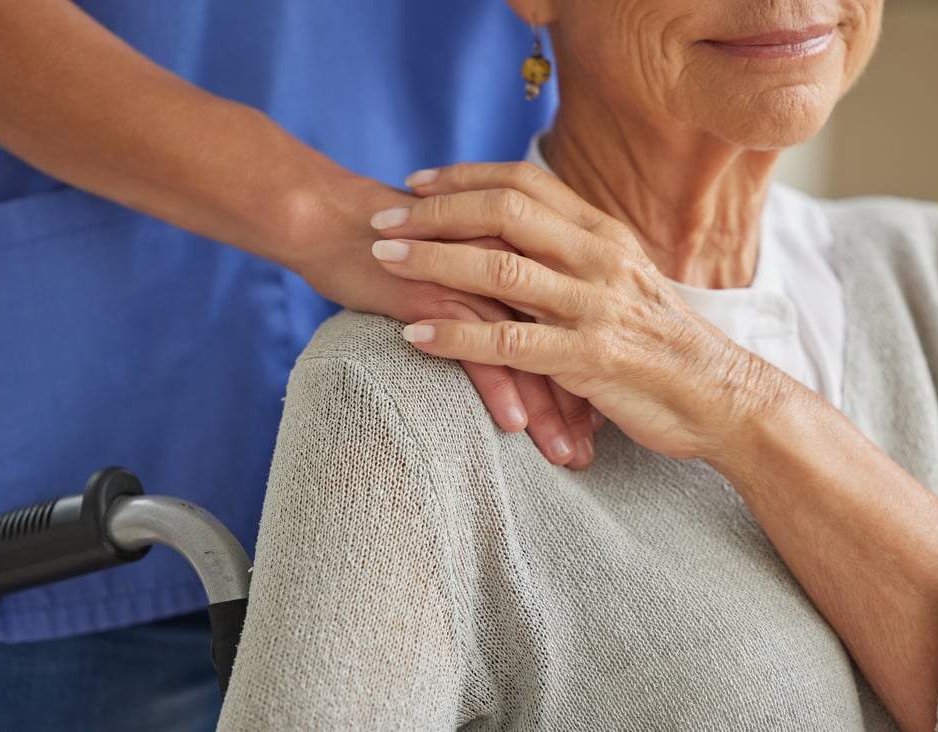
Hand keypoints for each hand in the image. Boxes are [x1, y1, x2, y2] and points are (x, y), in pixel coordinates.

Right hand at [282, 171, 600, 468]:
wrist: (331, 218)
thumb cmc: (396, 246)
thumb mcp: (462, 261)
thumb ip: (497, 286)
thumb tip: (520, 329)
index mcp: (525, 250)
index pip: (576, 319)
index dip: (594, 370)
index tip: (607, 420)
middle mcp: (512, 260)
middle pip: (564, 338)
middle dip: (585, 399)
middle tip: (594, 449)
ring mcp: (476, 276)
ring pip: (530, 348)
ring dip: (551, 408)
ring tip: (566, 455)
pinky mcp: (437, 292)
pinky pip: (477, 346)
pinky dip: (500, 387)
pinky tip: (514, 425)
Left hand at [368, 162, 791, 461]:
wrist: (720, 397)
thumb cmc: (664, 344)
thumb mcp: (625, 282)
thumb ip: (577, 255)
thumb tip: (523, 236)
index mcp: (605, 234)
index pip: (525, 183)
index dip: (465, 177)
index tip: (417, 181)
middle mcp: (599, 258)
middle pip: (504, 214)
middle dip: (435, 212)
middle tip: (381, 218)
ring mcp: (594, 307)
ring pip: (499, 271)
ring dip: (432, 263)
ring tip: (383, 261)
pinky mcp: (587, 358)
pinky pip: (508, 343)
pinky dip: (455, 337)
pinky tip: (414, 336)